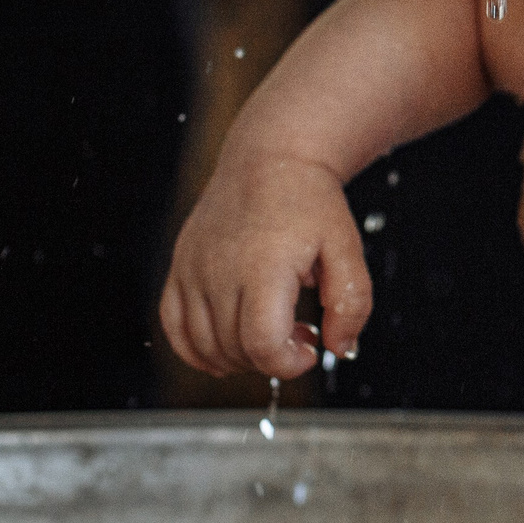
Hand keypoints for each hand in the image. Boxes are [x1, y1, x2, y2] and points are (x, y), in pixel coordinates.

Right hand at [161, 153, 370, 378]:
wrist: (271, 158)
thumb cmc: (308, 200)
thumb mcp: (347, 247)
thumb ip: (351, 302)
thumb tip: (340, 348)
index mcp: (263, 266)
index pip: (262, 344)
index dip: (289, 364)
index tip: (309, 350)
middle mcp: (219, 270)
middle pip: (235, 350)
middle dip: (272, 358)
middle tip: (298, 333)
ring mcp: (192, 269)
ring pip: (204, 345)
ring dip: (240, 357)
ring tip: (270, 330)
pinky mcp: (180, 267)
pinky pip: (172, 326)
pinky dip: (196, 350)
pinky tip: (226, 348)